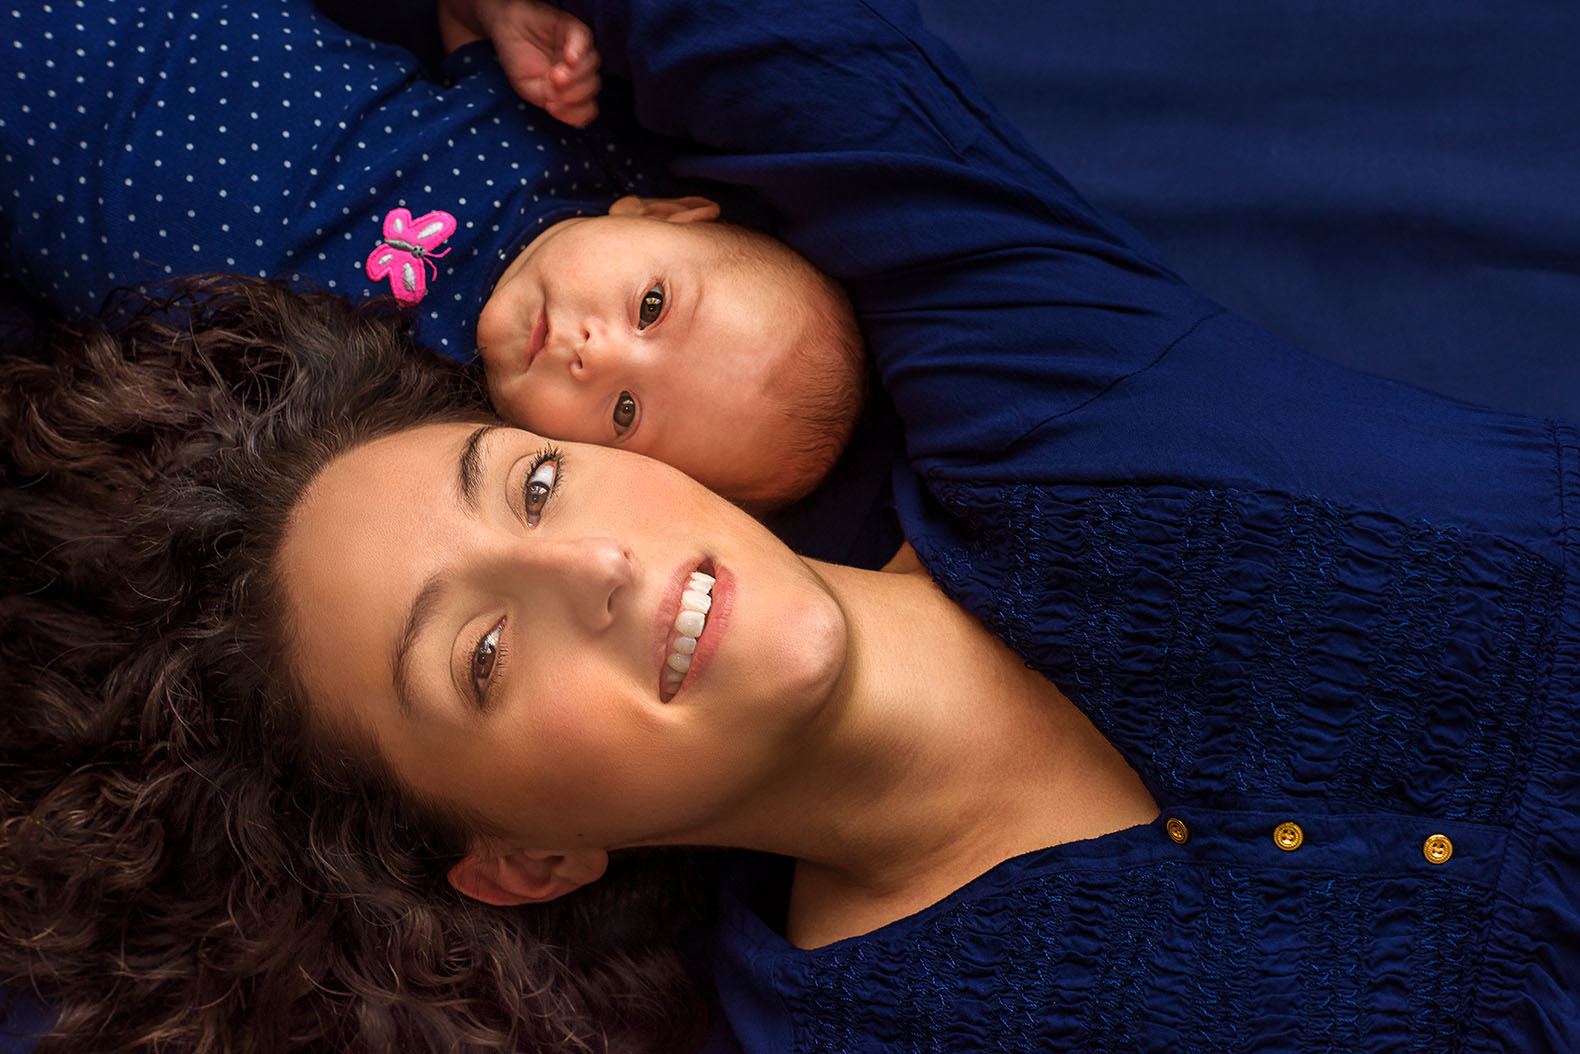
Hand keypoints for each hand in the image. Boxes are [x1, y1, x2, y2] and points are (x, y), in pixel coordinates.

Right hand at [437, 0, 601, 126]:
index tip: (552, 108)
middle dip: (573, 94)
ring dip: (575, 76)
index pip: (588, 108)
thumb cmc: (519, 61)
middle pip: (592, 87)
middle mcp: (581, 71)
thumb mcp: (531, 90)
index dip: (575, 112)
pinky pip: (584, 41)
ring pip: (591, 66)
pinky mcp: (575, 30)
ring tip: (555, 76)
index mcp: (573, 90)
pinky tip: (568, 59)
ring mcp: (580, 51)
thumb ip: (553, 104)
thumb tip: (574, 118)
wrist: (505, 29)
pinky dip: (578, 52)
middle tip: (551, 91)